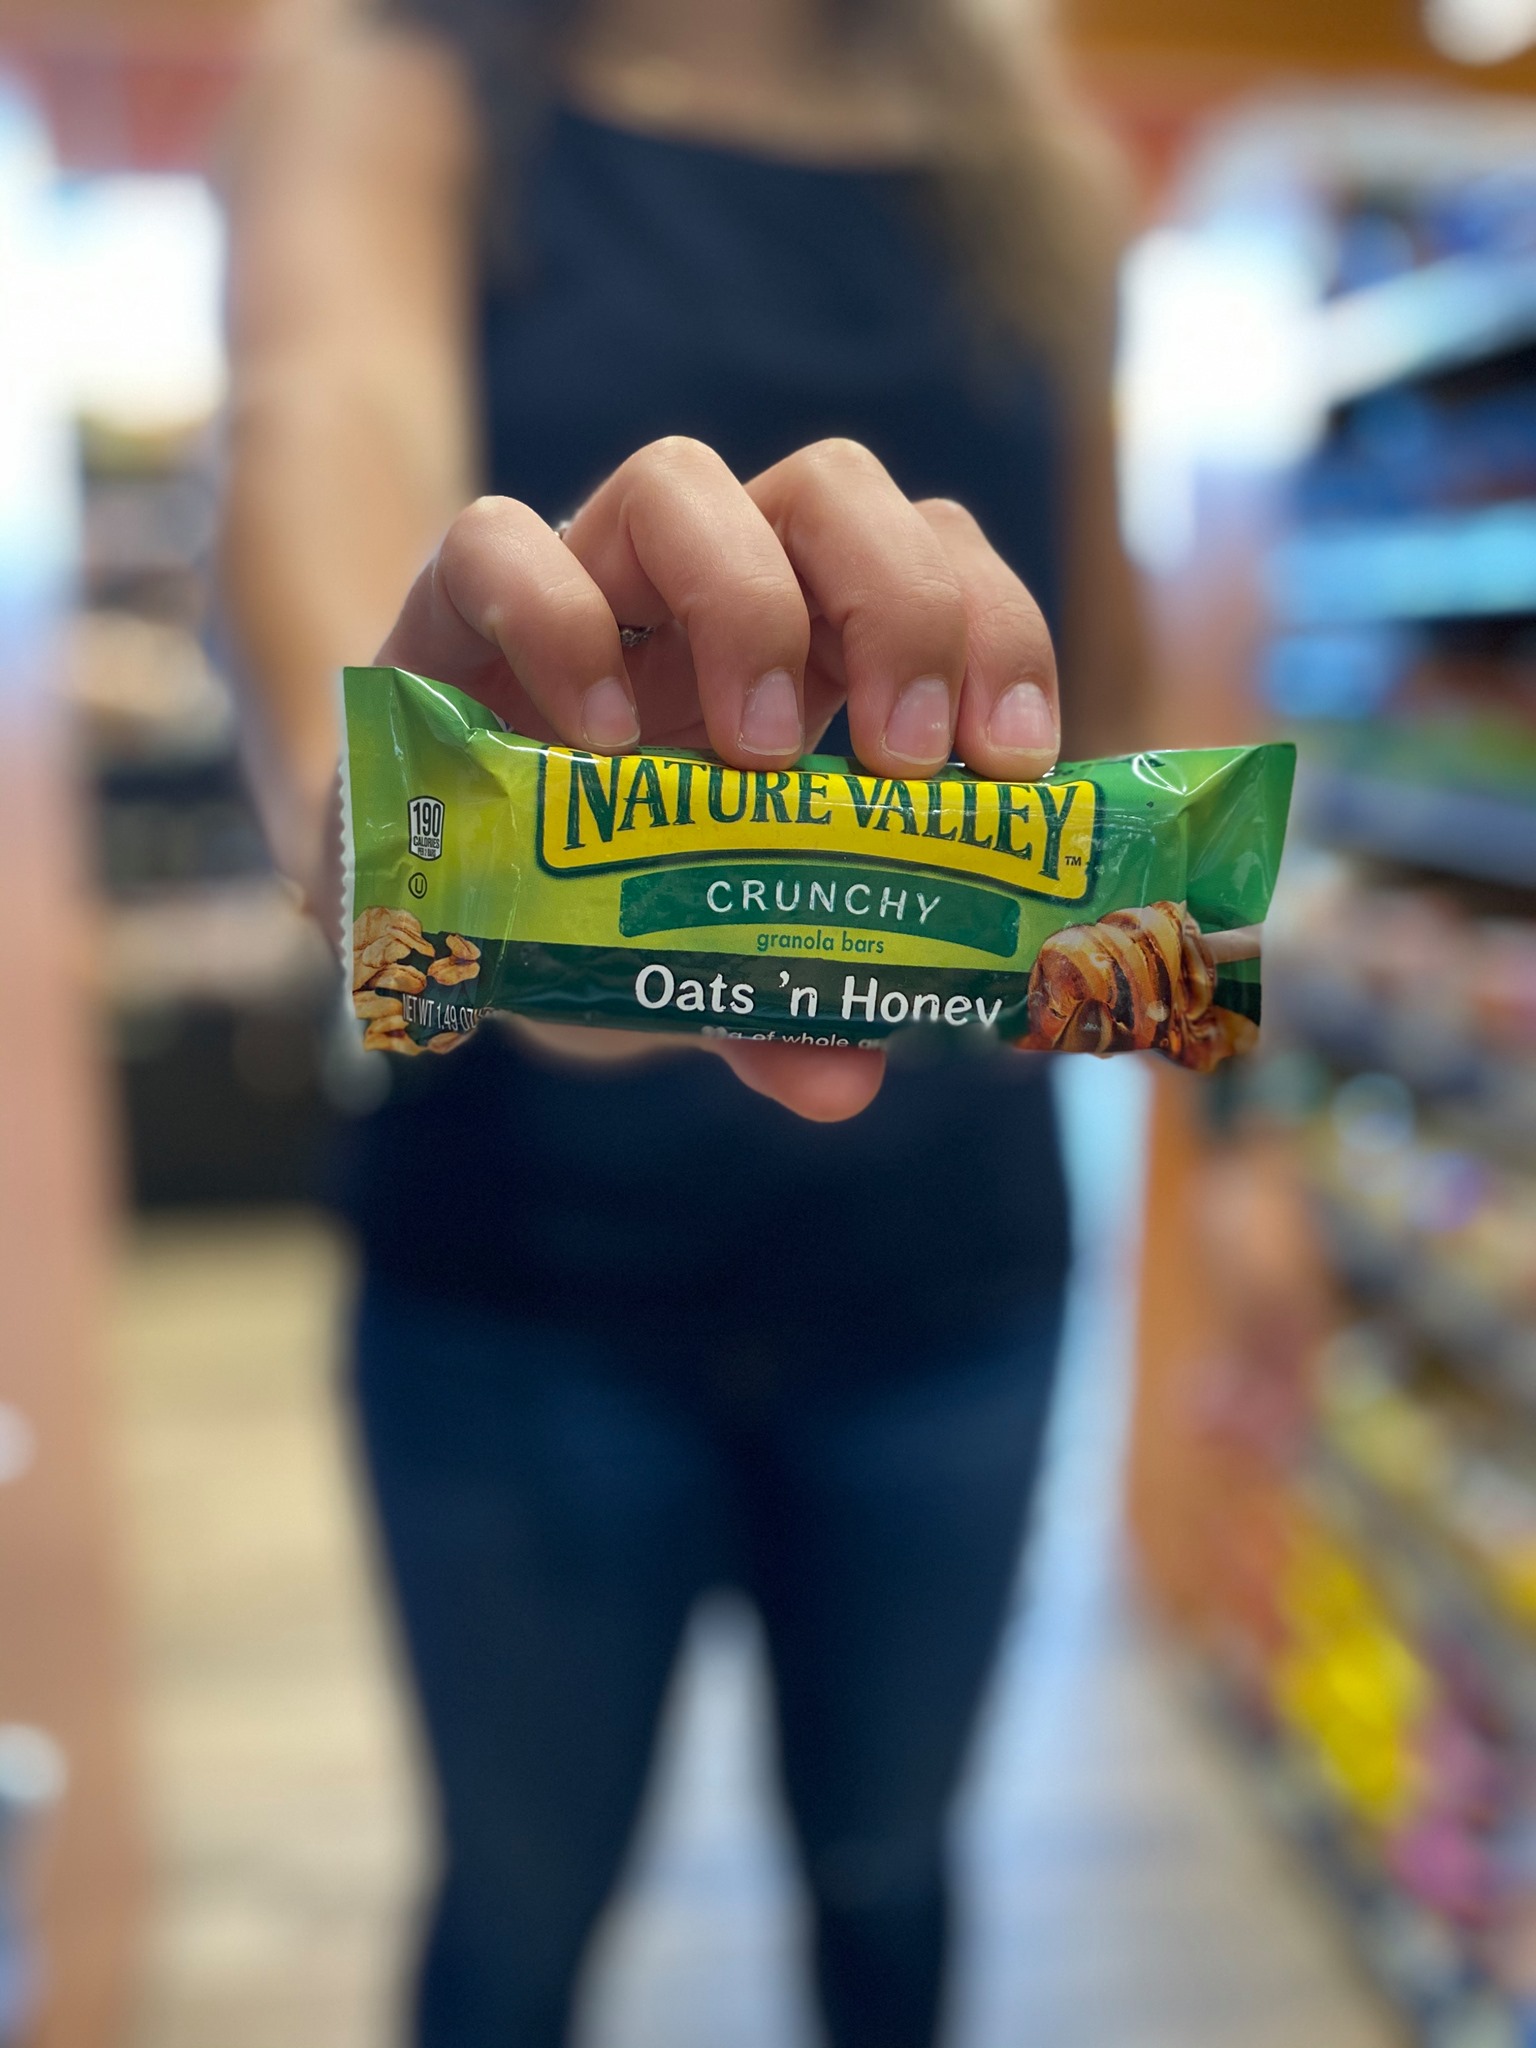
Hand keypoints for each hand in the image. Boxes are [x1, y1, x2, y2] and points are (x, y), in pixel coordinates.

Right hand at [376, 435, 1060, 1120]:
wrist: (430, 888)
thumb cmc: (597, 900)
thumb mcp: (707, 960)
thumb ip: (778, 1009)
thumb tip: (844, 1079)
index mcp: (807, 646)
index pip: (936, 559)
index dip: (994, 632)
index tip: (1013, 764)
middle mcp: (711, 581)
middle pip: (834, 489)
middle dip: (898, 607)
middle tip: (905, 759)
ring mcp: (584, 572)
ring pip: (680, 478)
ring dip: (746, 606)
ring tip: (751, 757)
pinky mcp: (457, 598)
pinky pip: (499, 543)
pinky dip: (561, 627)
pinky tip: (597, 749)